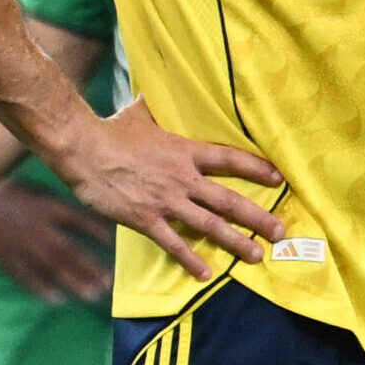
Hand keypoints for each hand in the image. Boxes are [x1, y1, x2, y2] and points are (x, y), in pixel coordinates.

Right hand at [0, 183, 113, 303]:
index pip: (80, 220)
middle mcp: (38, 228)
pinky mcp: (4, 258)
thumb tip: (79, 195)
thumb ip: (52, 196)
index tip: (114, 242)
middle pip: (71, 252)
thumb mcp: (29, 184)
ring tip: (94, 295)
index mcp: (45, 205)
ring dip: (75, 283)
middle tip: (110, 283)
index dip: (98, 232)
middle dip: (92, 268)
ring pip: (53, 269)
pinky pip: (27, 278)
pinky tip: (58, 300)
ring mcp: (21, 246)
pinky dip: (42, 290)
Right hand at [55, 99, 284, 280]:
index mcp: (183, 151)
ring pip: (210, 225)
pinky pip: (174, 243)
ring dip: (236, 242)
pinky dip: (191, 260)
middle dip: (258, 217)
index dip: (256, 168)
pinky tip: (206, 274)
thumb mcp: (140, 113)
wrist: (84, 149)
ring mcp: (166, 201)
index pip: (229, 159)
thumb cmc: (111, 130)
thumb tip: (157, 90)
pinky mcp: (146, 219)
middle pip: (229, 200)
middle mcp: (182, 178)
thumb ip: (156, 108)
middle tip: (280, 233)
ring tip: (256, 256)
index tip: (278, 179)